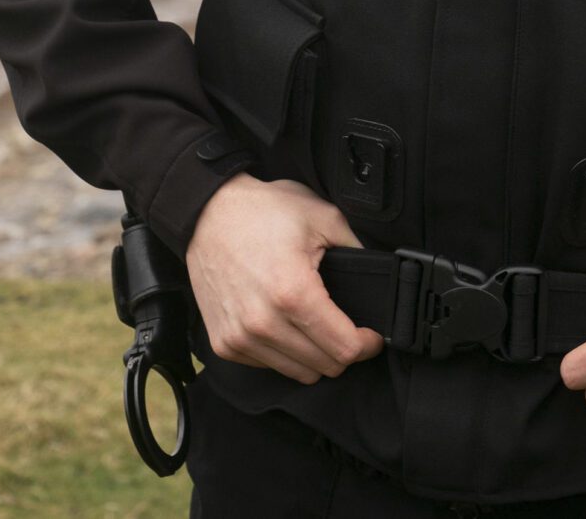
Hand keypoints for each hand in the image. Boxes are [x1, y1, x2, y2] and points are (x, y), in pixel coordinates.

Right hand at [182, 173, 384, 382]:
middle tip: (347, 327)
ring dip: (314, 355)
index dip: (367, 345)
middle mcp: (264, 323)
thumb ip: (357, 250)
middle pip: (325, 367)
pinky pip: (268, 365)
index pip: (344, 348)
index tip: (371, 336)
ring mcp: (240, 337)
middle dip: (344, 350)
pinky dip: (284, 352)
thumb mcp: (323, 217)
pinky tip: (286, 324)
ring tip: (316, 324)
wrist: (207, 213)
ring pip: (298, 373)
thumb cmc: (262, 211)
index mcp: (294, 294)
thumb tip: (378, 279)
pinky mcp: (224, 344)